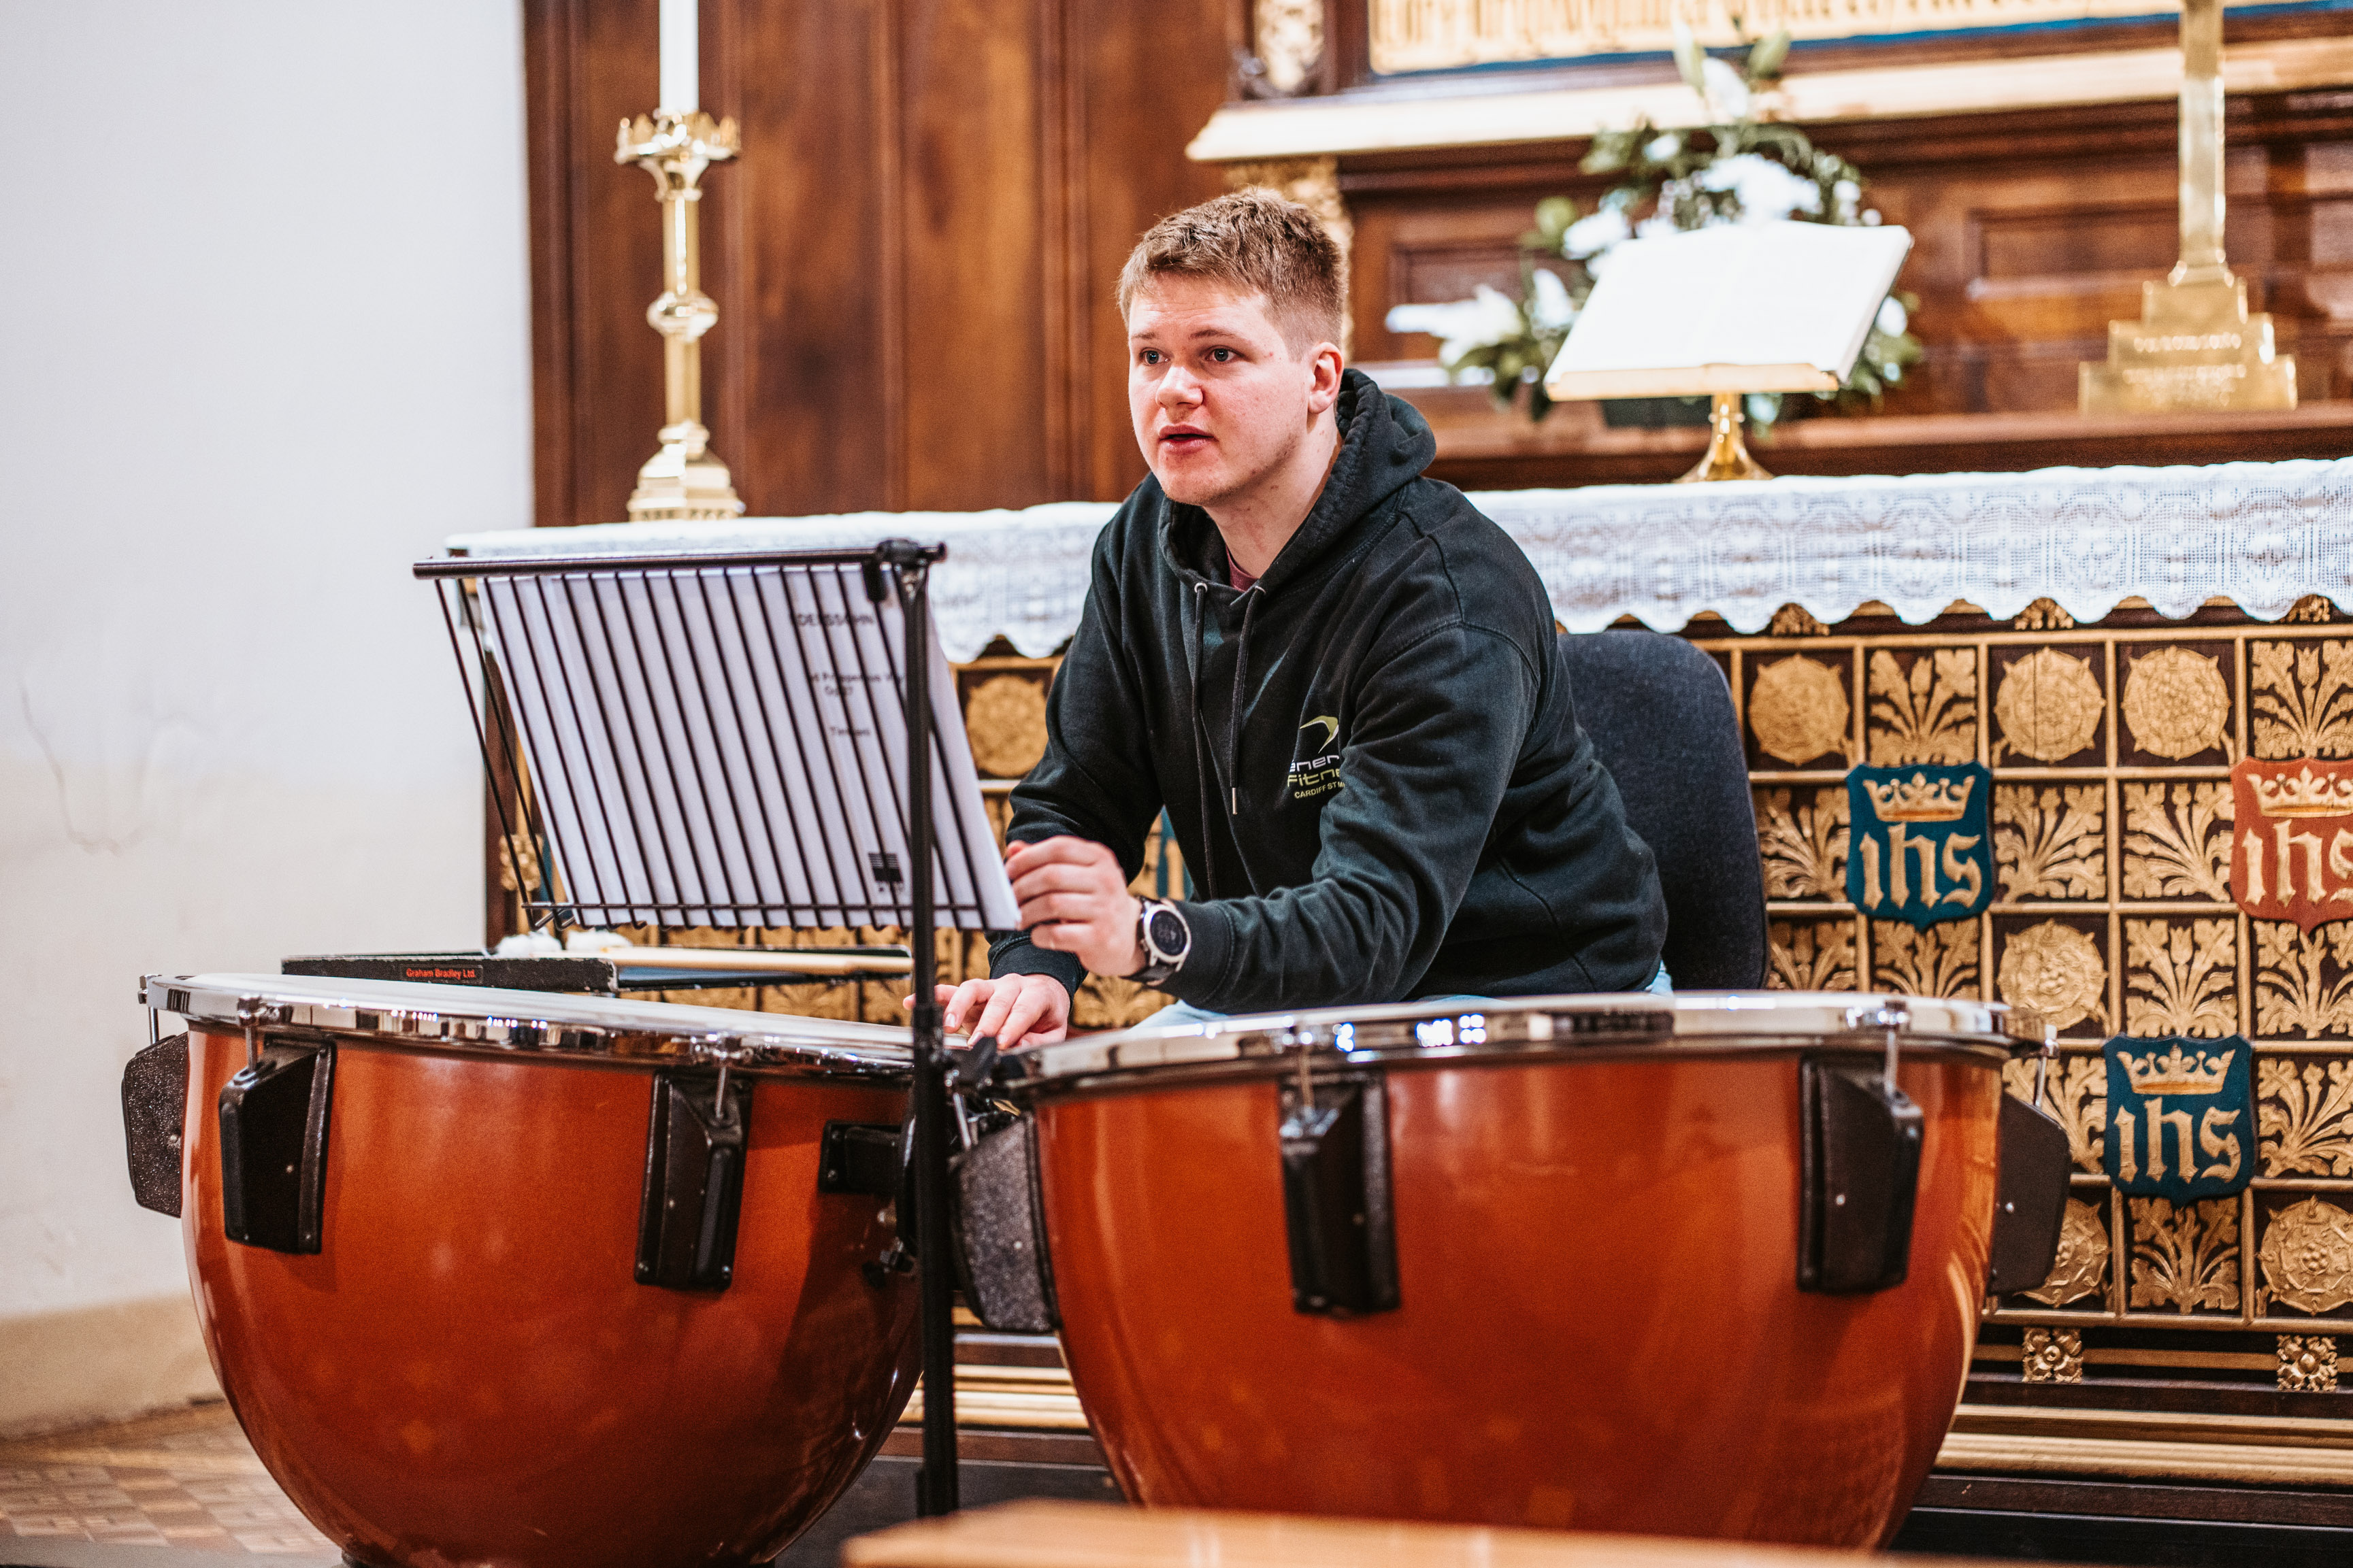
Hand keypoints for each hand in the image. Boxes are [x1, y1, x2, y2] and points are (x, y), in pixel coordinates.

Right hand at [904, 975, 1071, 1049]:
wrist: (1041, 991)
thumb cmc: (1045, 1014)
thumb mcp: (1053, 1031)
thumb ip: (1038, 1041)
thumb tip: (1018, 1049)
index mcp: (1037, 994)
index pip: (1023, 1009)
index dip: (1012, 1027)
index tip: (1002, 1044)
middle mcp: (1012, 986)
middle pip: (998, 1001)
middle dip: (986, 1024)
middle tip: (978, 1043)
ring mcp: (991, 986)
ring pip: (972, 989)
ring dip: (958, 1006)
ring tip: (948, 1025)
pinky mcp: (974, 992)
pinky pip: (951, 989)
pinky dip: (933, 995)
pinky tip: (914, 1001)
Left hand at [1008, 836, 1143, 976]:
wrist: (1130, 935)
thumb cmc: (1094, 901)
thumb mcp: (1078, 875)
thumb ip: (1046, 861)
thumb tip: (1014, 849)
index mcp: (1100, 858)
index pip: (1059, 848)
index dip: (1028, 858)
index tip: (1009, 871)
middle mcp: (1106, 880)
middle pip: (1051, 876)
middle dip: (1022, 887)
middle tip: (1008, 900)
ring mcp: (1105, 909)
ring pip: (1052, 904)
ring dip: (1027, 913)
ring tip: (1018, 919)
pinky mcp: (1100, 938)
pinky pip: (1058, 934)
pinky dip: (1039, 935)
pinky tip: (1036, 935)